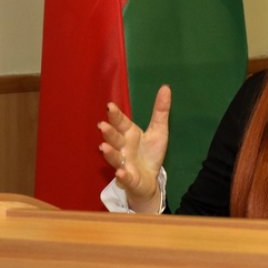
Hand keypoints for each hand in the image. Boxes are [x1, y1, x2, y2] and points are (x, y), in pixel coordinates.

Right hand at [98, 85, 170, 212]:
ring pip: (114, 157)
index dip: (115, 115)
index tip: (109, 106)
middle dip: (109, 133)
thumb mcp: (159, 130)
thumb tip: (166, 87)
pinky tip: (120, 172)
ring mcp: (124, 163)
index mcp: (129, 134)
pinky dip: (122, 175)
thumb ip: (160, 110)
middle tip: (102, 125)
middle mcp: (123, 147)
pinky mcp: (129, 179)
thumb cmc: (150, 153)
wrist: (149, 180)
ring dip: (109, 153)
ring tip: (103, 147)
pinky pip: (125, 177)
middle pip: (115, 138)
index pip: (121, 122)